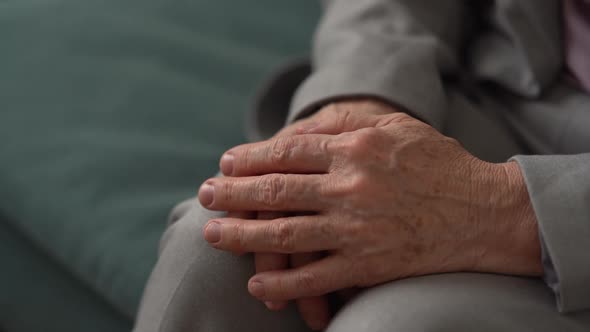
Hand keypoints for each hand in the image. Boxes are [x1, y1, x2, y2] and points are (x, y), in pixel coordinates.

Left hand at [200, 110, 541, 301]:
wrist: (484, 212)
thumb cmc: (441, 164)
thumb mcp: (398, 128)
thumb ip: (352, 125)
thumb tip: (308, 126)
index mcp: (355, 149)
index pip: (288, 151)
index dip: (251, 157)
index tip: (227, 163)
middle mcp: (350, 187)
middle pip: (275, 191)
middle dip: (233, 193)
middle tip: (205, 194)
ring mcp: (356, 228)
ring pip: (284, 234)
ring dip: (241, 236)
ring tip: (213, 234)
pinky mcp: (368, 264)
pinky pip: (315, 277)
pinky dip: (282, 284)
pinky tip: (257, 284)